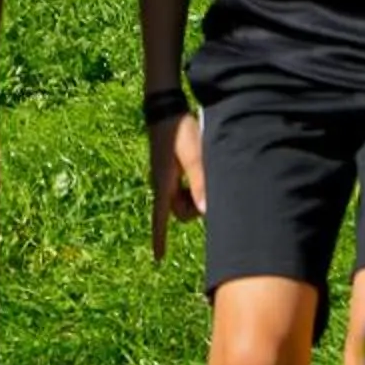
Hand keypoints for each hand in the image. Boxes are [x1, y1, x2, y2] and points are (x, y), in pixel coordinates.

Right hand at [147, 112, 204, 258]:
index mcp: (163, 183)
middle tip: (206, 187)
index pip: (160, 218)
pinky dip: (191, 183)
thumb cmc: (179, 129)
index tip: (158, 258)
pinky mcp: (168, 167)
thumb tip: (204, 211)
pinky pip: (181, 186)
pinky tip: (199, 165)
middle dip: (193, 207)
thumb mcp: (193, 155)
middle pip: (178, 210)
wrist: (165, 106)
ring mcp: (164, 175)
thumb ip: (199, 183)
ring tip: (203, 169)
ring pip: (181, 198)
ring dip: (193, 193)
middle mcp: (161, 182)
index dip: (160, 239)